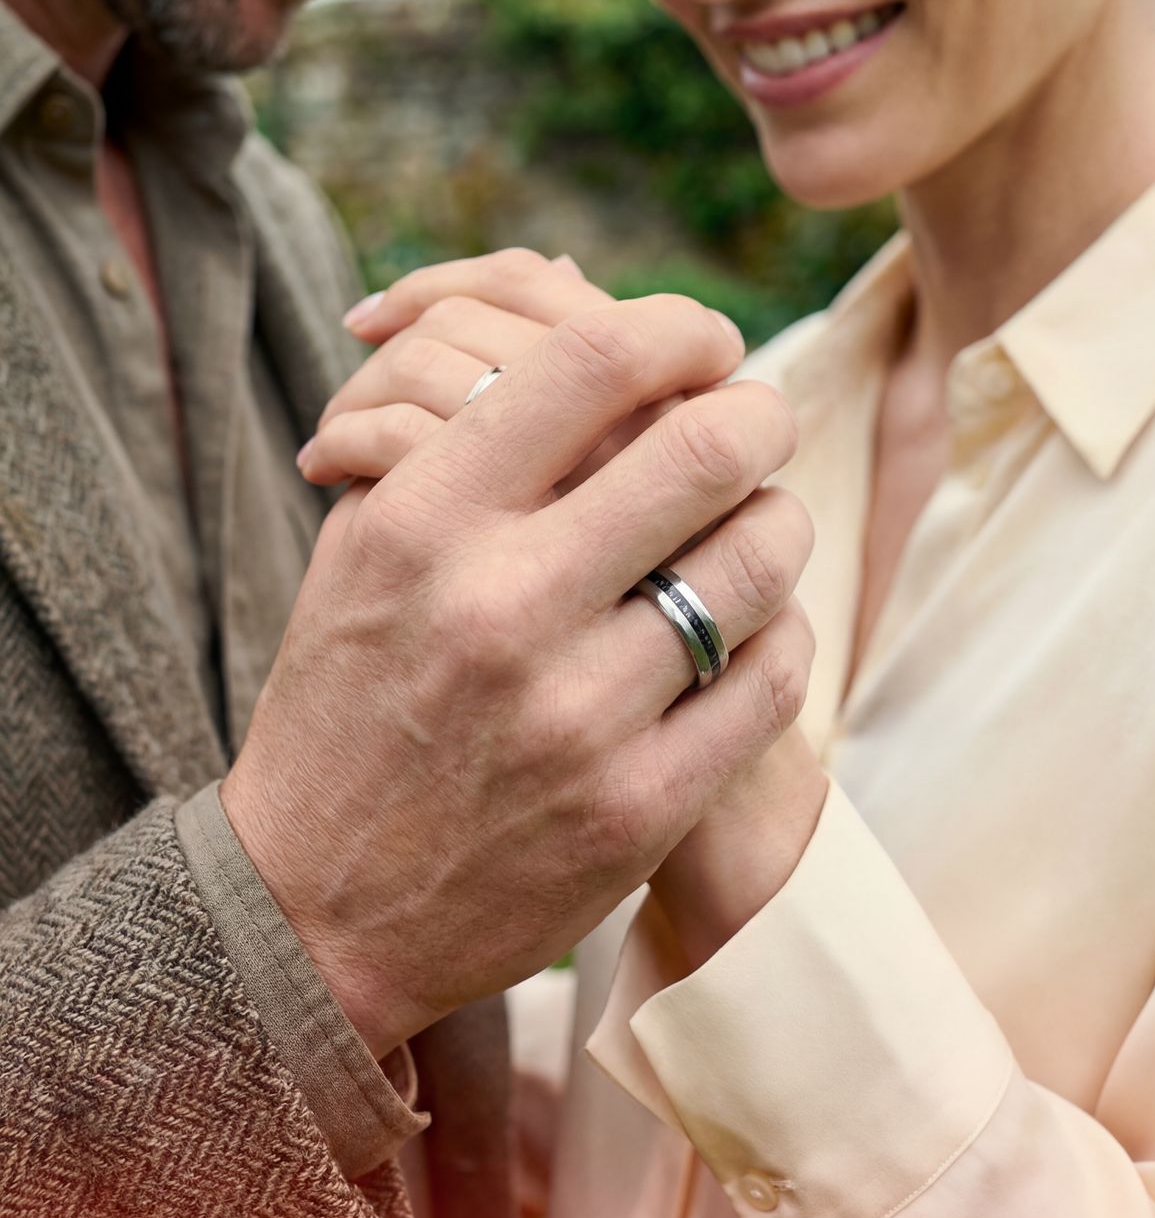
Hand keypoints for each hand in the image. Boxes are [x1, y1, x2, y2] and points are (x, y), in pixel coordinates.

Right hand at [222, 294, 814, 1057]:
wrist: (313, 906)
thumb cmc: (349, 696)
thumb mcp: (366, 547)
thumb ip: (464, 432)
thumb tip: (595, 311)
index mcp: (424, 521)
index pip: (592, 362)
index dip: (679, 329)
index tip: (705, 342)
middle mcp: (501, 607)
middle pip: (708, 448)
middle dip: (758, 413)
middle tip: (758, 420)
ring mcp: (577, 716)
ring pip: (759, 560)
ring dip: (775, 522)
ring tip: (754, 524)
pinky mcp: (637, 810)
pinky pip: (771, 678)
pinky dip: (777, 632)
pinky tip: (747, 626)